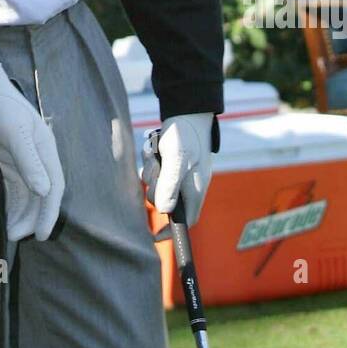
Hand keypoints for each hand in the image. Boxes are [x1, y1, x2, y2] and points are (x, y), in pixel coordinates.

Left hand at [0, 61, 64, 241]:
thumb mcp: (14, 130)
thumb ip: (29, 159)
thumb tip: (44, 190)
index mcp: (45, 149)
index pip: (53, 187)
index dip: (49, 213)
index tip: (40, 235)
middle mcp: (37, 158)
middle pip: (40, 196)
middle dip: (30, 219)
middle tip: (13, 236)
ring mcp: (22, 161)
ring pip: (26, 196)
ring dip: (19, 215)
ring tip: (5, 232)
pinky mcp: (6, 162)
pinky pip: (11, 190)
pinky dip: (8, 206)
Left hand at [143, 112, 213, 227]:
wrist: (186, 111)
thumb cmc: (185, 136)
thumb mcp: (176, 160)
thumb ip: (170, 185)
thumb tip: (164, 210)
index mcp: (195, 190)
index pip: (187, 220)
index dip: (172, 229)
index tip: (154, 236)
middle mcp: (188, 185)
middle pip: (165, 201)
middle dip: (155, 187)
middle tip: (155, 169)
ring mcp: (179, 174)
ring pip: (157, 183)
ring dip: (151, 171)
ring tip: (155, 155)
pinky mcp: (170, 163)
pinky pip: (154, 170)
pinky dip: (150, 161)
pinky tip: (154, 149)